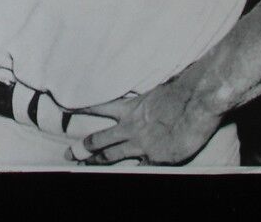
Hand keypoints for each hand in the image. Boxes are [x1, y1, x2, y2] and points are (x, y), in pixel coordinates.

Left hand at [65, 72, 221, 166]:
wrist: (196, 105)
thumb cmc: (181, 91)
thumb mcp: (158, 88)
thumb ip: (147, 94)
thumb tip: (145, 86)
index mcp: (130, 108)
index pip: (99, 107)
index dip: (82, 109)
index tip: (64, 108)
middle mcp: (131, 127)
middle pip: (100, 139)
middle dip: (83, 147)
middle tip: (69, 154)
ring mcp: (141, 144)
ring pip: (112, 155)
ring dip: (97, 161)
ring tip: (84, 165)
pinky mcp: (155, 158)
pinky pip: (138, 167)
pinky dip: (132, 170)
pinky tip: (123, 175)